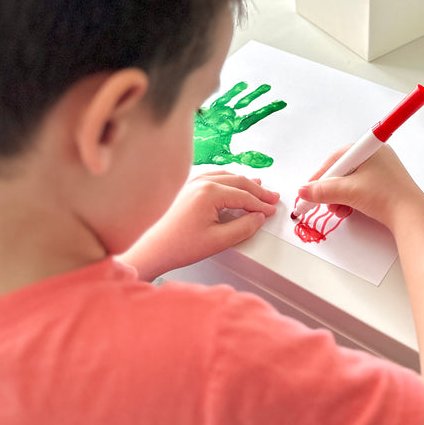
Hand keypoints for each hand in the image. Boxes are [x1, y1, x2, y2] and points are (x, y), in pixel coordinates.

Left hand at [122, 169, 278, 279]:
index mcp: (210, 192)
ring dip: (244, 183)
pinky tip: (232, 184)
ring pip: (226, 176)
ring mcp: (191, 182)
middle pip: (238, 181)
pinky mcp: (185, 187)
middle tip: (272, 198)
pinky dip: (228, 179)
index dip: (261, 204)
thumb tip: (259, 217)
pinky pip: (213, 176)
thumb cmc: (178, 245)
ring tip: (258, 187)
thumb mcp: (218, 241)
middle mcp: (200, 182)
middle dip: (258, 190)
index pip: (244, 195)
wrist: (150, 248)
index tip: (272, 210)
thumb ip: (244, 228)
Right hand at [296, 144, 423, 232]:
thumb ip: (323, 191)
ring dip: (340, 197)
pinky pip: (361, 188)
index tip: (309, 189)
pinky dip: (352, 199)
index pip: (337, 158)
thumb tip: (304, 191)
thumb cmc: (385, 196)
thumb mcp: (348, 192)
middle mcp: (376, 156)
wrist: (411, 216)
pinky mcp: (385, 185)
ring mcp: (382, 171)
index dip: (321, 175)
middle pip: (343, 171)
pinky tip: (349, 211)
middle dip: (331, 189)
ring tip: (339, 210)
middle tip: (323, 202)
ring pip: (351, 182)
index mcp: (369, 149)